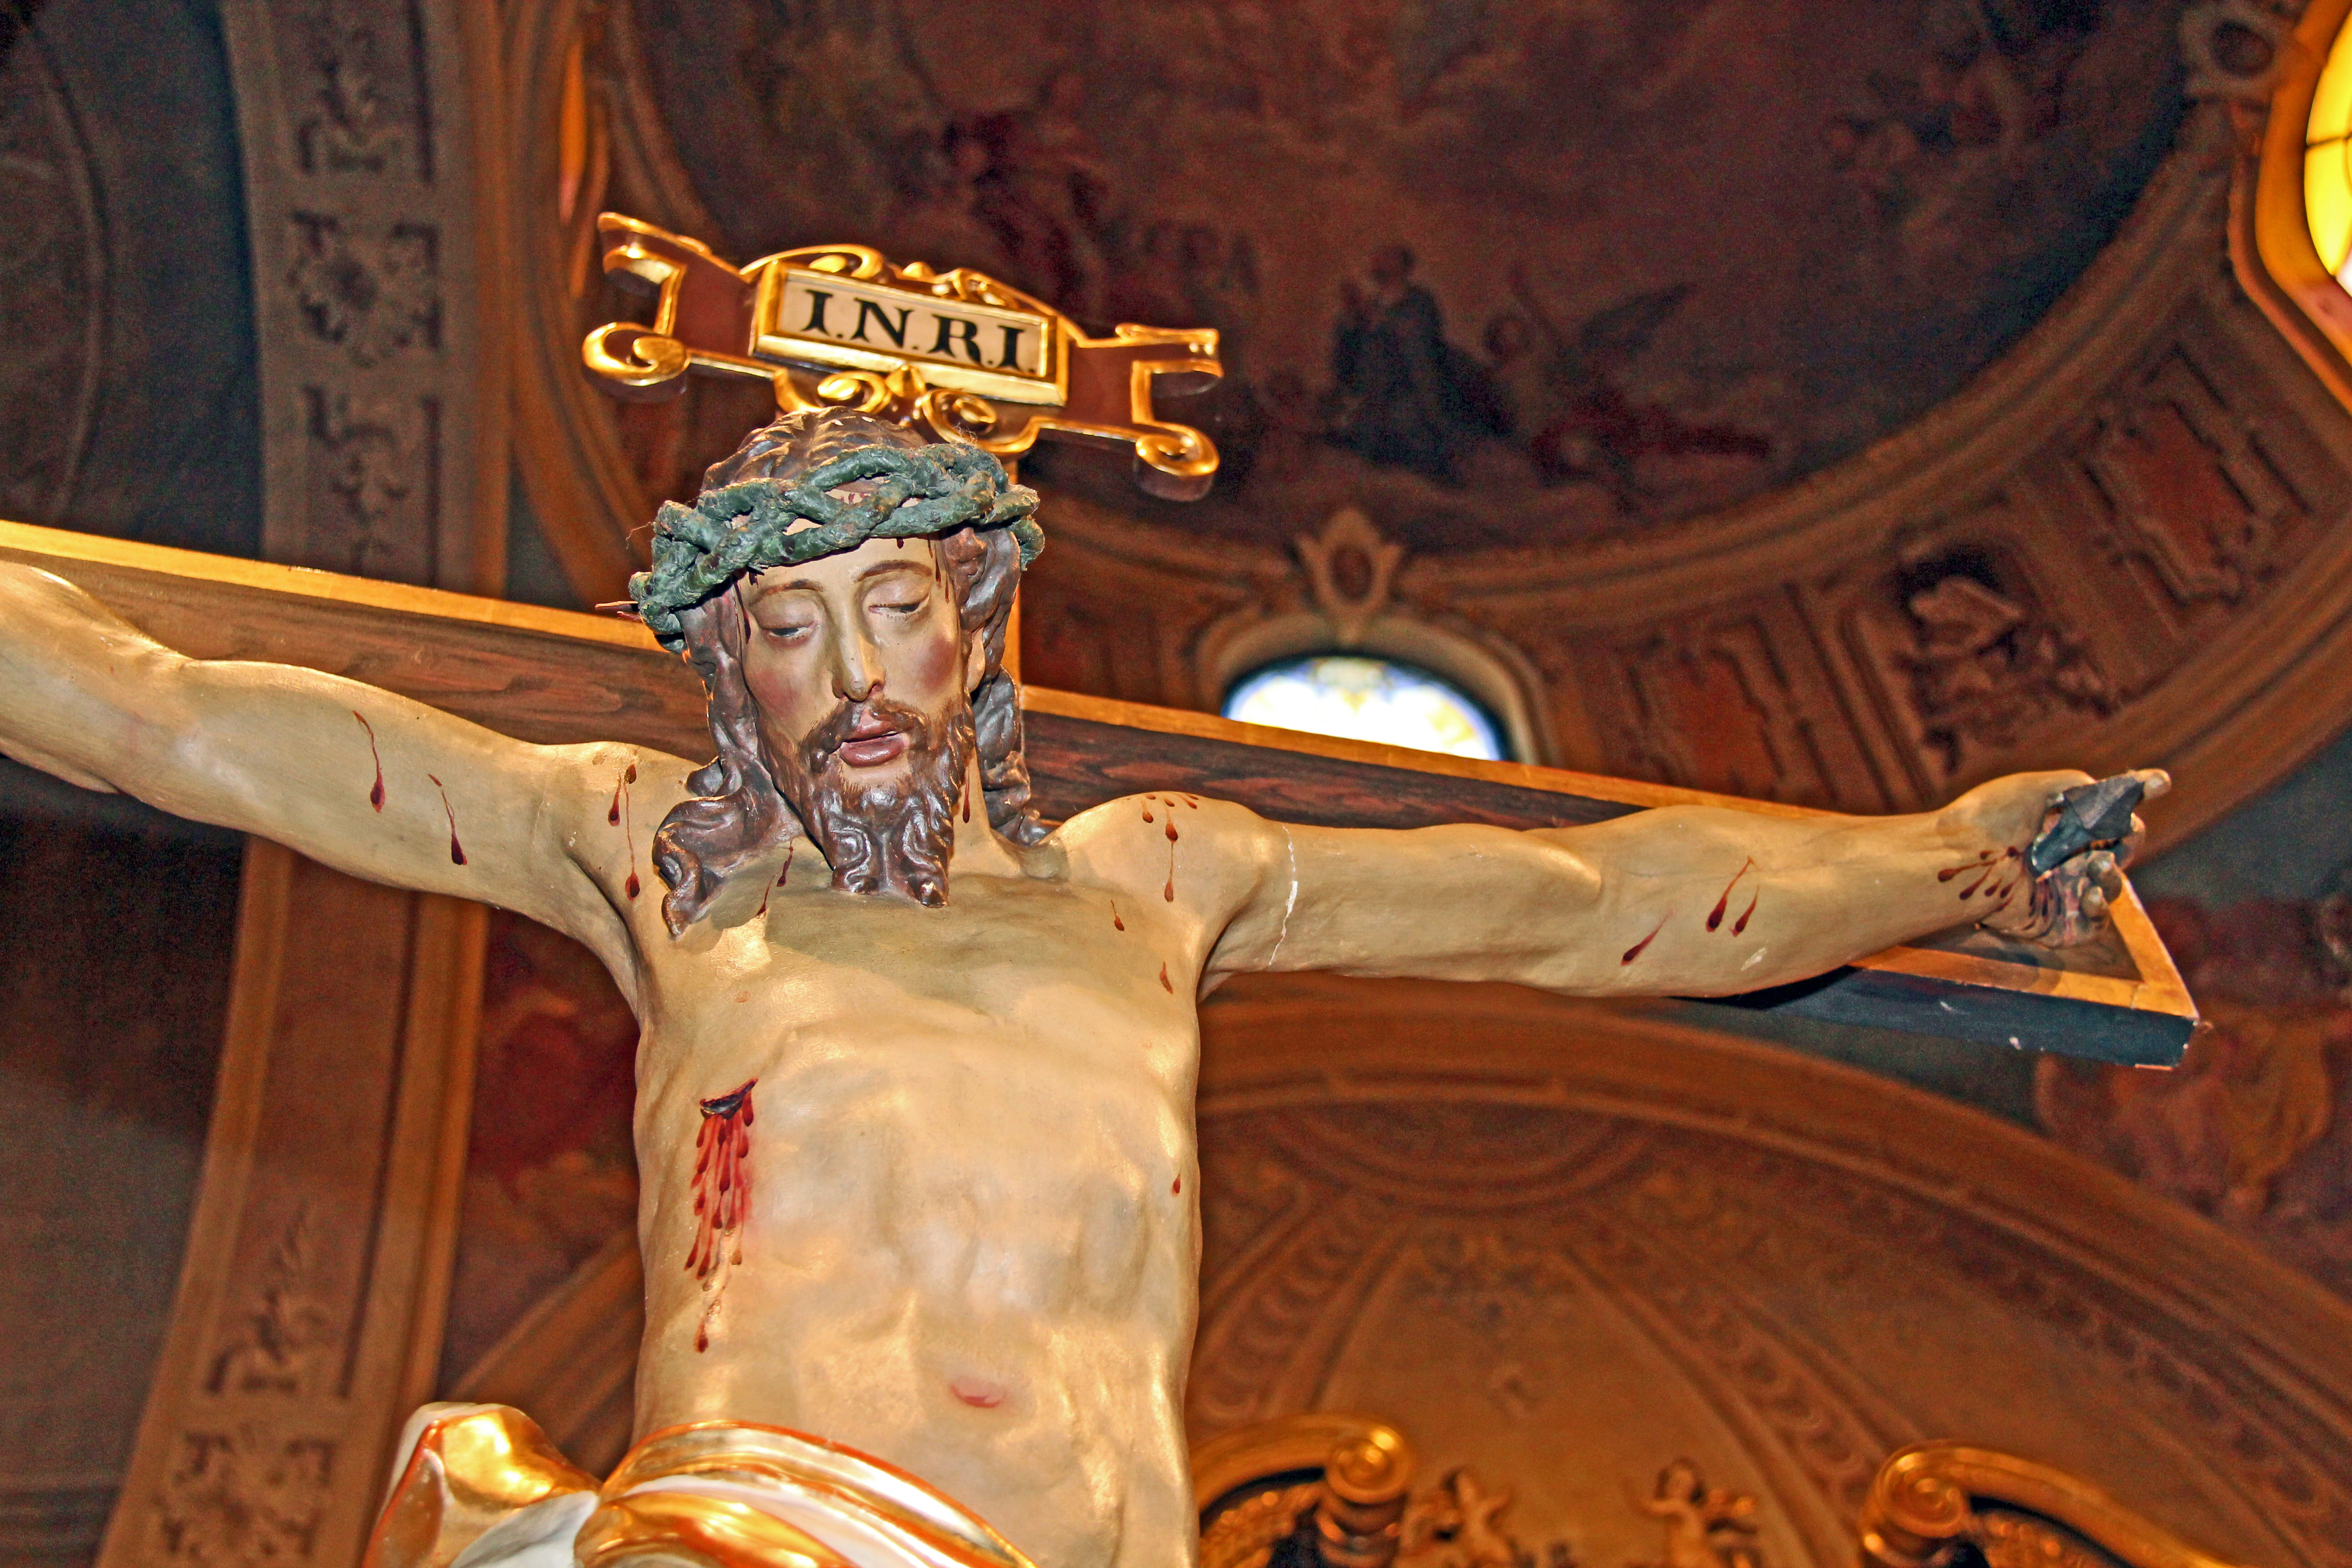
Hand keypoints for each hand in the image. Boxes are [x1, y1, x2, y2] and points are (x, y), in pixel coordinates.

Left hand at [1980, 768, 2168, 946]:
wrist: (1956, 860)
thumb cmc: (1987, 820)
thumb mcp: (2034, 789)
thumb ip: (2078, 786)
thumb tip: (2113, 788)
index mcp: (2059, 826)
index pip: (2107, 812)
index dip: (2137, 795)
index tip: (2158, 781)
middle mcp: (2063, 858)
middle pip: (2118, 849)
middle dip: (2129, 838)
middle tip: (2123, 833)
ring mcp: (2060, 892)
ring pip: (2110, 885)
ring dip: (2112, 874)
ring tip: (2097, 863)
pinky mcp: (2054, 924)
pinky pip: (2092, 923)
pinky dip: (2099, 909)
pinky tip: (2091, 894)